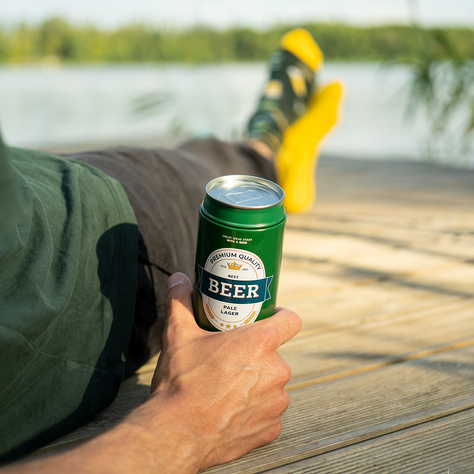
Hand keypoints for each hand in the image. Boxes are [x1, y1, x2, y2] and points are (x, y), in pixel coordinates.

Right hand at [148, 272, 300, 470]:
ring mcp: (277, 401)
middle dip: (258, 355)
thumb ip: (180, 301)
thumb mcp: (178, 335)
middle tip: (232, 358)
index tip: (269, 317)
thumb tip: (178, 278)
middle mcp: (276, 370)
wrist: (176, 433)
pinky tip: (232, 410)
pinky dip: (255, 410)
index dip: (282, 316)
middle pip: (275, 354)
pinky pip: (269, 411)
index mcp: (260, 343)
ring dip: (257, 383)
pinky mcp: (272, 428)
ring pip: (272, 383)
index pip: (291, 319)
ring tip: (229, 387)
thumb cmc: (181, 382)